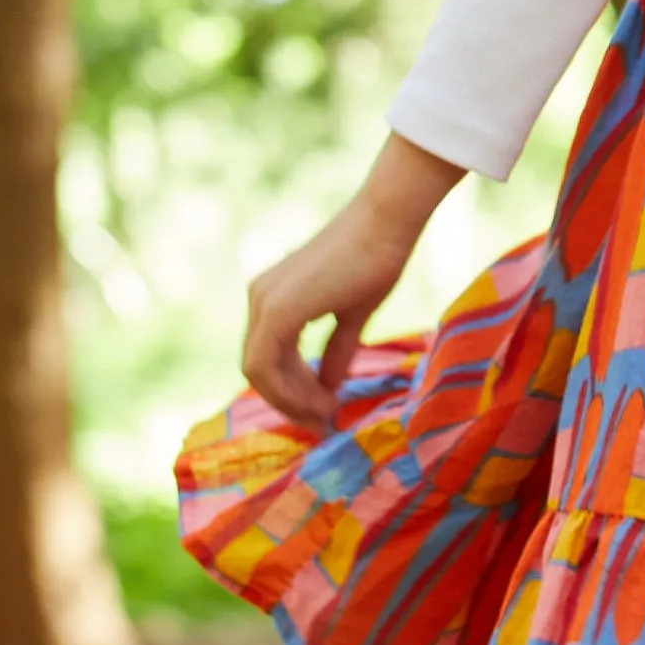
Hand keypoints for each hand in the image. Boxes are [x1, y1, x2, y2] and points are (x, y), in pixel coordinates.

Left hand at [243, 134, 465, 427]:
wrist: (386, 223)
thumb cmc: (376, 258)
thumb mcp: (353, 313)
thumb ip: (337, 349)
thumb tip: (330, 387)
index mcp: (272, 295)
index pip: (266, 358)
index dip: (289, 390)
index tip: (322, 410)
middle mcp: (259, 297)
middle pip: (257, 369)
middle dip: (288, 401)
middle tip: (323, 421)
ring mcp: (264, 302)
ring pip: (258, 372)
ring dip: (291, 400)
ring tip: (327, 414)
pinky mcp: (278, 310)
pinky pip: (268, 366)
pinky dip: (292, 390)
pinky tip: (324, 400)